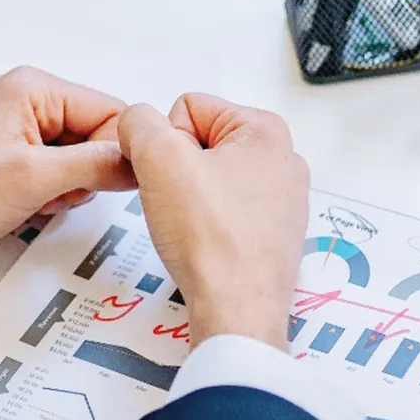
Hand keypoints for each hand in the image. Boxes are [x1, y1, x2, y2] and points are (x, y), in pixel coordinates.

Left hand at [0, 68, 135, 282]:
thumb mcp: (36, 179)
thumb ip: (97, 164)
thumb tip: (140, 161)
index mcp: (32, 87)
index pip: (111, 113)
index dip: (117, 155)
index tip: (102, 185)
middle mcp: (27, 99)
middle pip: (96, 137)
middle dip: (84, 175)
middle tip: (49, 193)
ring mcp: (18, 129)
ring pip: (79, 160)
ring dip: (67, 189)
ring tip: (31, 201)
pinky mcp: (10, 157)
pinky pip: (56, 174)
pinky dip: (49, 196)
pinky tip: (24, 207)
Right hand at [117, 95, 308, 350]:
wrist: (237, 311)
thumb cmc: (212, 242)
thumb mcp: (158, 160)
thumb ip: (139, 123)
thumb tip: (136, 123)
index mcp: (265, 131)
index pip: (187, 108)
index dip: (164, 143)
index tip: (172, 178)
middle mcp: (283, 161)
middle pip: (200, 144)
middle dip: (178, 172)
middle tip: (180, 206)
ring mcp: (281, 201)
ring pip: (210, 182)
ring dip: (190, 201)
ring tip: (193, 229)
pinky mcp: (272, 236)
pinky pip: (223, 215)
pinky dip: (207, 228)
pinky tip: (205, 247)